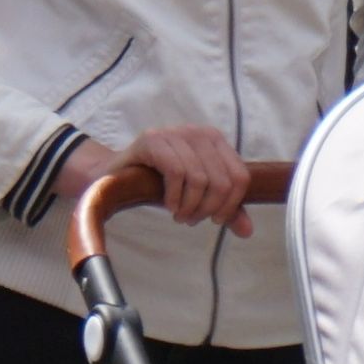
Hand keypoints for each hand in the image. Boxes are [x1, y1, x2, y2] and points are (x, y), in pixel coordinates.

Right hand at [123, 120, 258, 229]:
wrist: (117, 173)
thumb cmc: (161, 183)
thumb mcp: (198, 196)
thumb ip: (224, 209)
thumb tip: (247, 231)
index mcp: (215, 141)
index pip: (240, 176)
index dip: (232, 204)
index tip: (216, 220)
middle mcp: (198, 132)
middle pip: (221, 181)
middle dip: (208, 208)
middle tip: (192, 220)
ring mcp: (174, 133)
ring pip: (200, 179)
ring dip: (191, 206)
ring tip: (180, 216)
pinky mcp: (152, 139)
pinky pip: (176, 173)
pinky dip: (175, 197)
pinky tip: (170, 206)